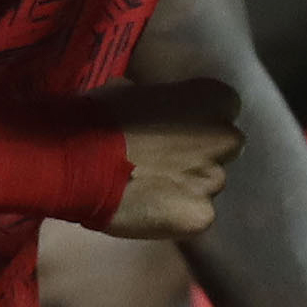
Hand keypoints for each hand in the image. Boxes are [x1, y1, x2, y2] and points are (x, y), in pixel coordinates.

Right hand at [108, 76, 244, 240]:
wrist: (81, 161)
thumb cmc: (102, 117)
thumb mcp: (132, 90)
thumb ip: (158, 101)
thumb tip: (151, 108)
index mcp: (214, 100)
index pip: (223, 110)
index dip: (197, 123)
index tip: (174, 131)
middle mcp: (225, 139)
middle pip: (222, 150)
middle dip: (199, 155)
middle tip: (163, 162)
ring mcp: (215, 179)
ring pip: (208, 185)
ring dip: (186, 187)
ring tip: (149, 189)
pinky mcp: (202, 215)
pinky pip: (194, 216)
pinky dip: (175, 216)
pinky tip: (148, 210)